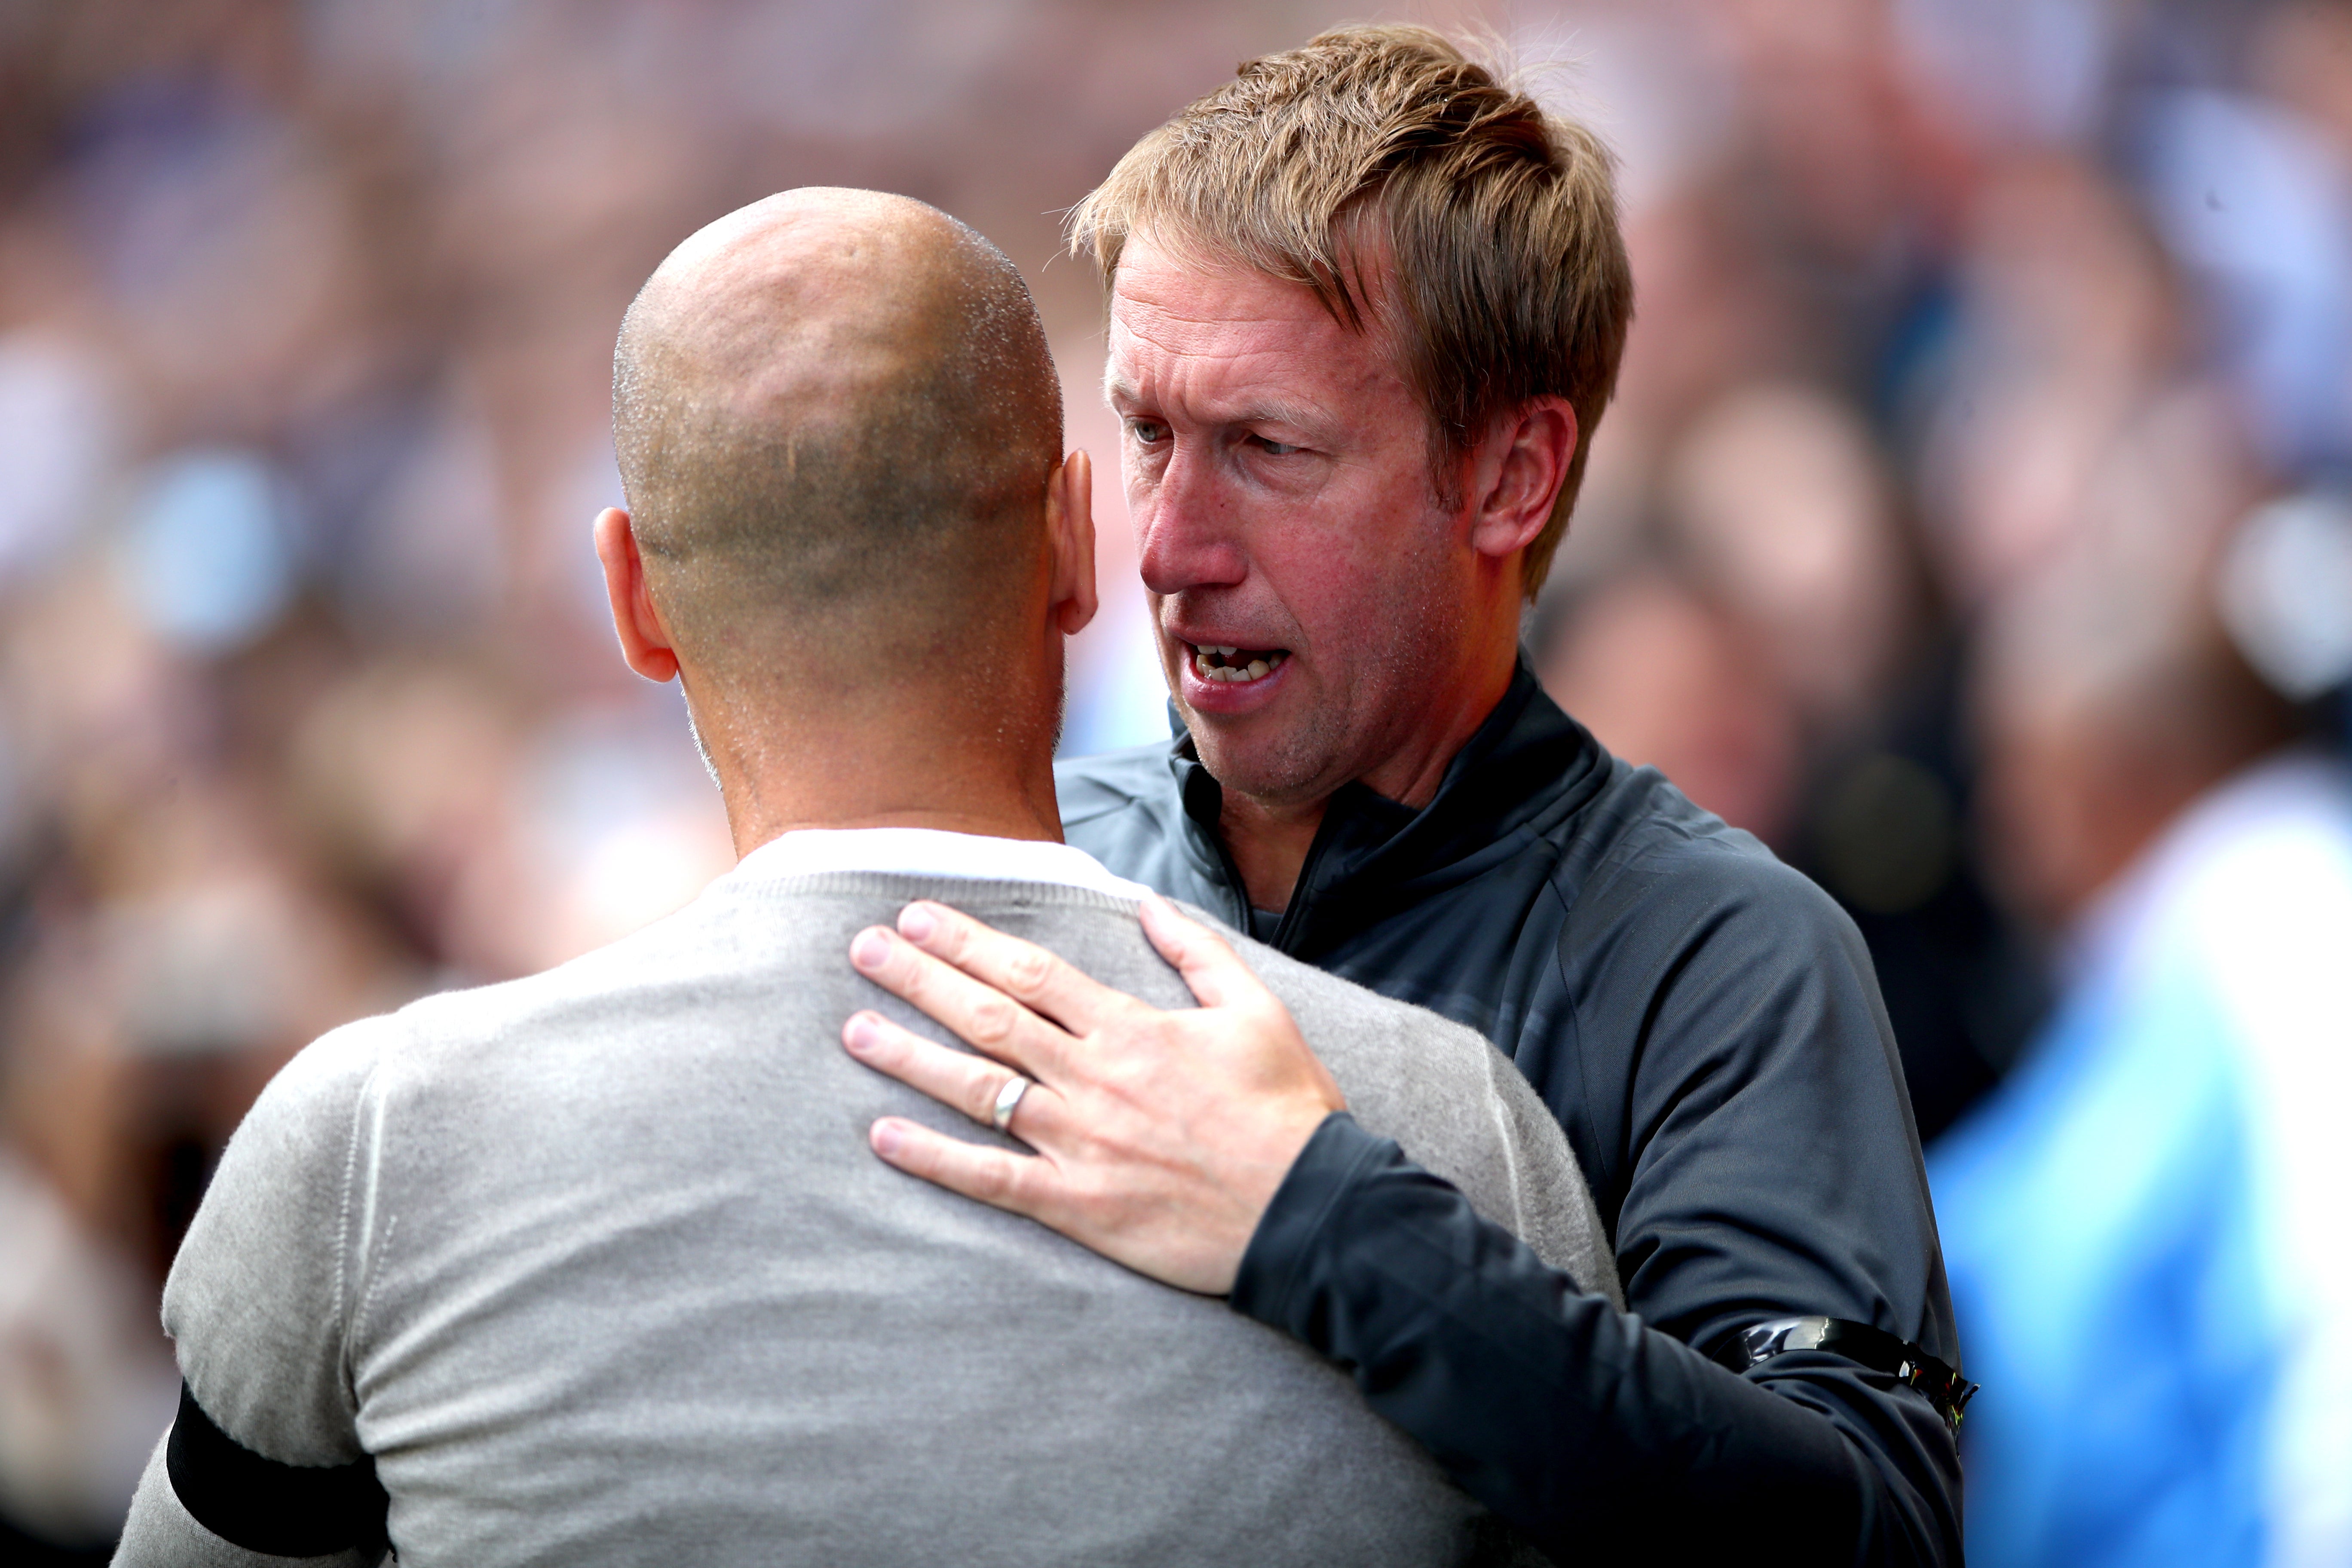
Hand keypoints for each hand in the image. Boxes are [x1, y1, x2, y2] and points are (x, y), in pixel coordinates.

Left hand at [841, 894, 1344, 1294]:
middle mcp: (1095, 1079)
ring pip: (979, 1089)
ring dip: (910, 1056)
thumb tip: (1148, 907)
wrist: (1311, 1212)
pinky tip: (884, 1136)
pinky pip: (993, 1178)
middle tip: (863, 950)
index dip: (968, 941)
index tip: (918, 917)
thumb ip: (1198, 954)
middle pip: (990, 1017)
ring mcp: (1082, 1143)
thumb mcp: (1258, 1012)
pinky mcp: (1080, 1205)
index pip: (1032, 971)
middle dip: (921, 979)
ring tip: (854, 1028)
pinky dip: (935, 1158)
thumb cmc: (1288, 1111)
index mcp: (1132, 1029)